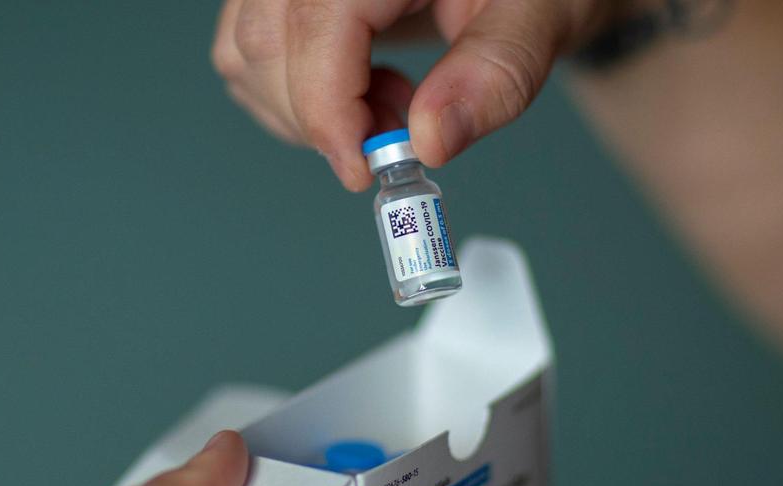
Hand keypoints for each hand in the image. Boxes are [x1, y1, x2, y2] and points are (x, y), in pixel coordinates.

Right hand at [211, 0, 598, 190]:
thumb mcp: (540, 16)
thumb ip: (494, 73)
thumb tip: (431, 142)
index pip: (317, 27)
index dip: (329, 111)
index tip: (362, 172)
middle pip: (264, 43)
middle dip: (321, 118)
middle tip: (395, 135)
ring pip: (243, 51)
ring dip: (303, 110)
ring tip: (389, 101)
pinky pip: (244, 48)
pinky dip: (289, 93)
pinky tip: (359, 86)